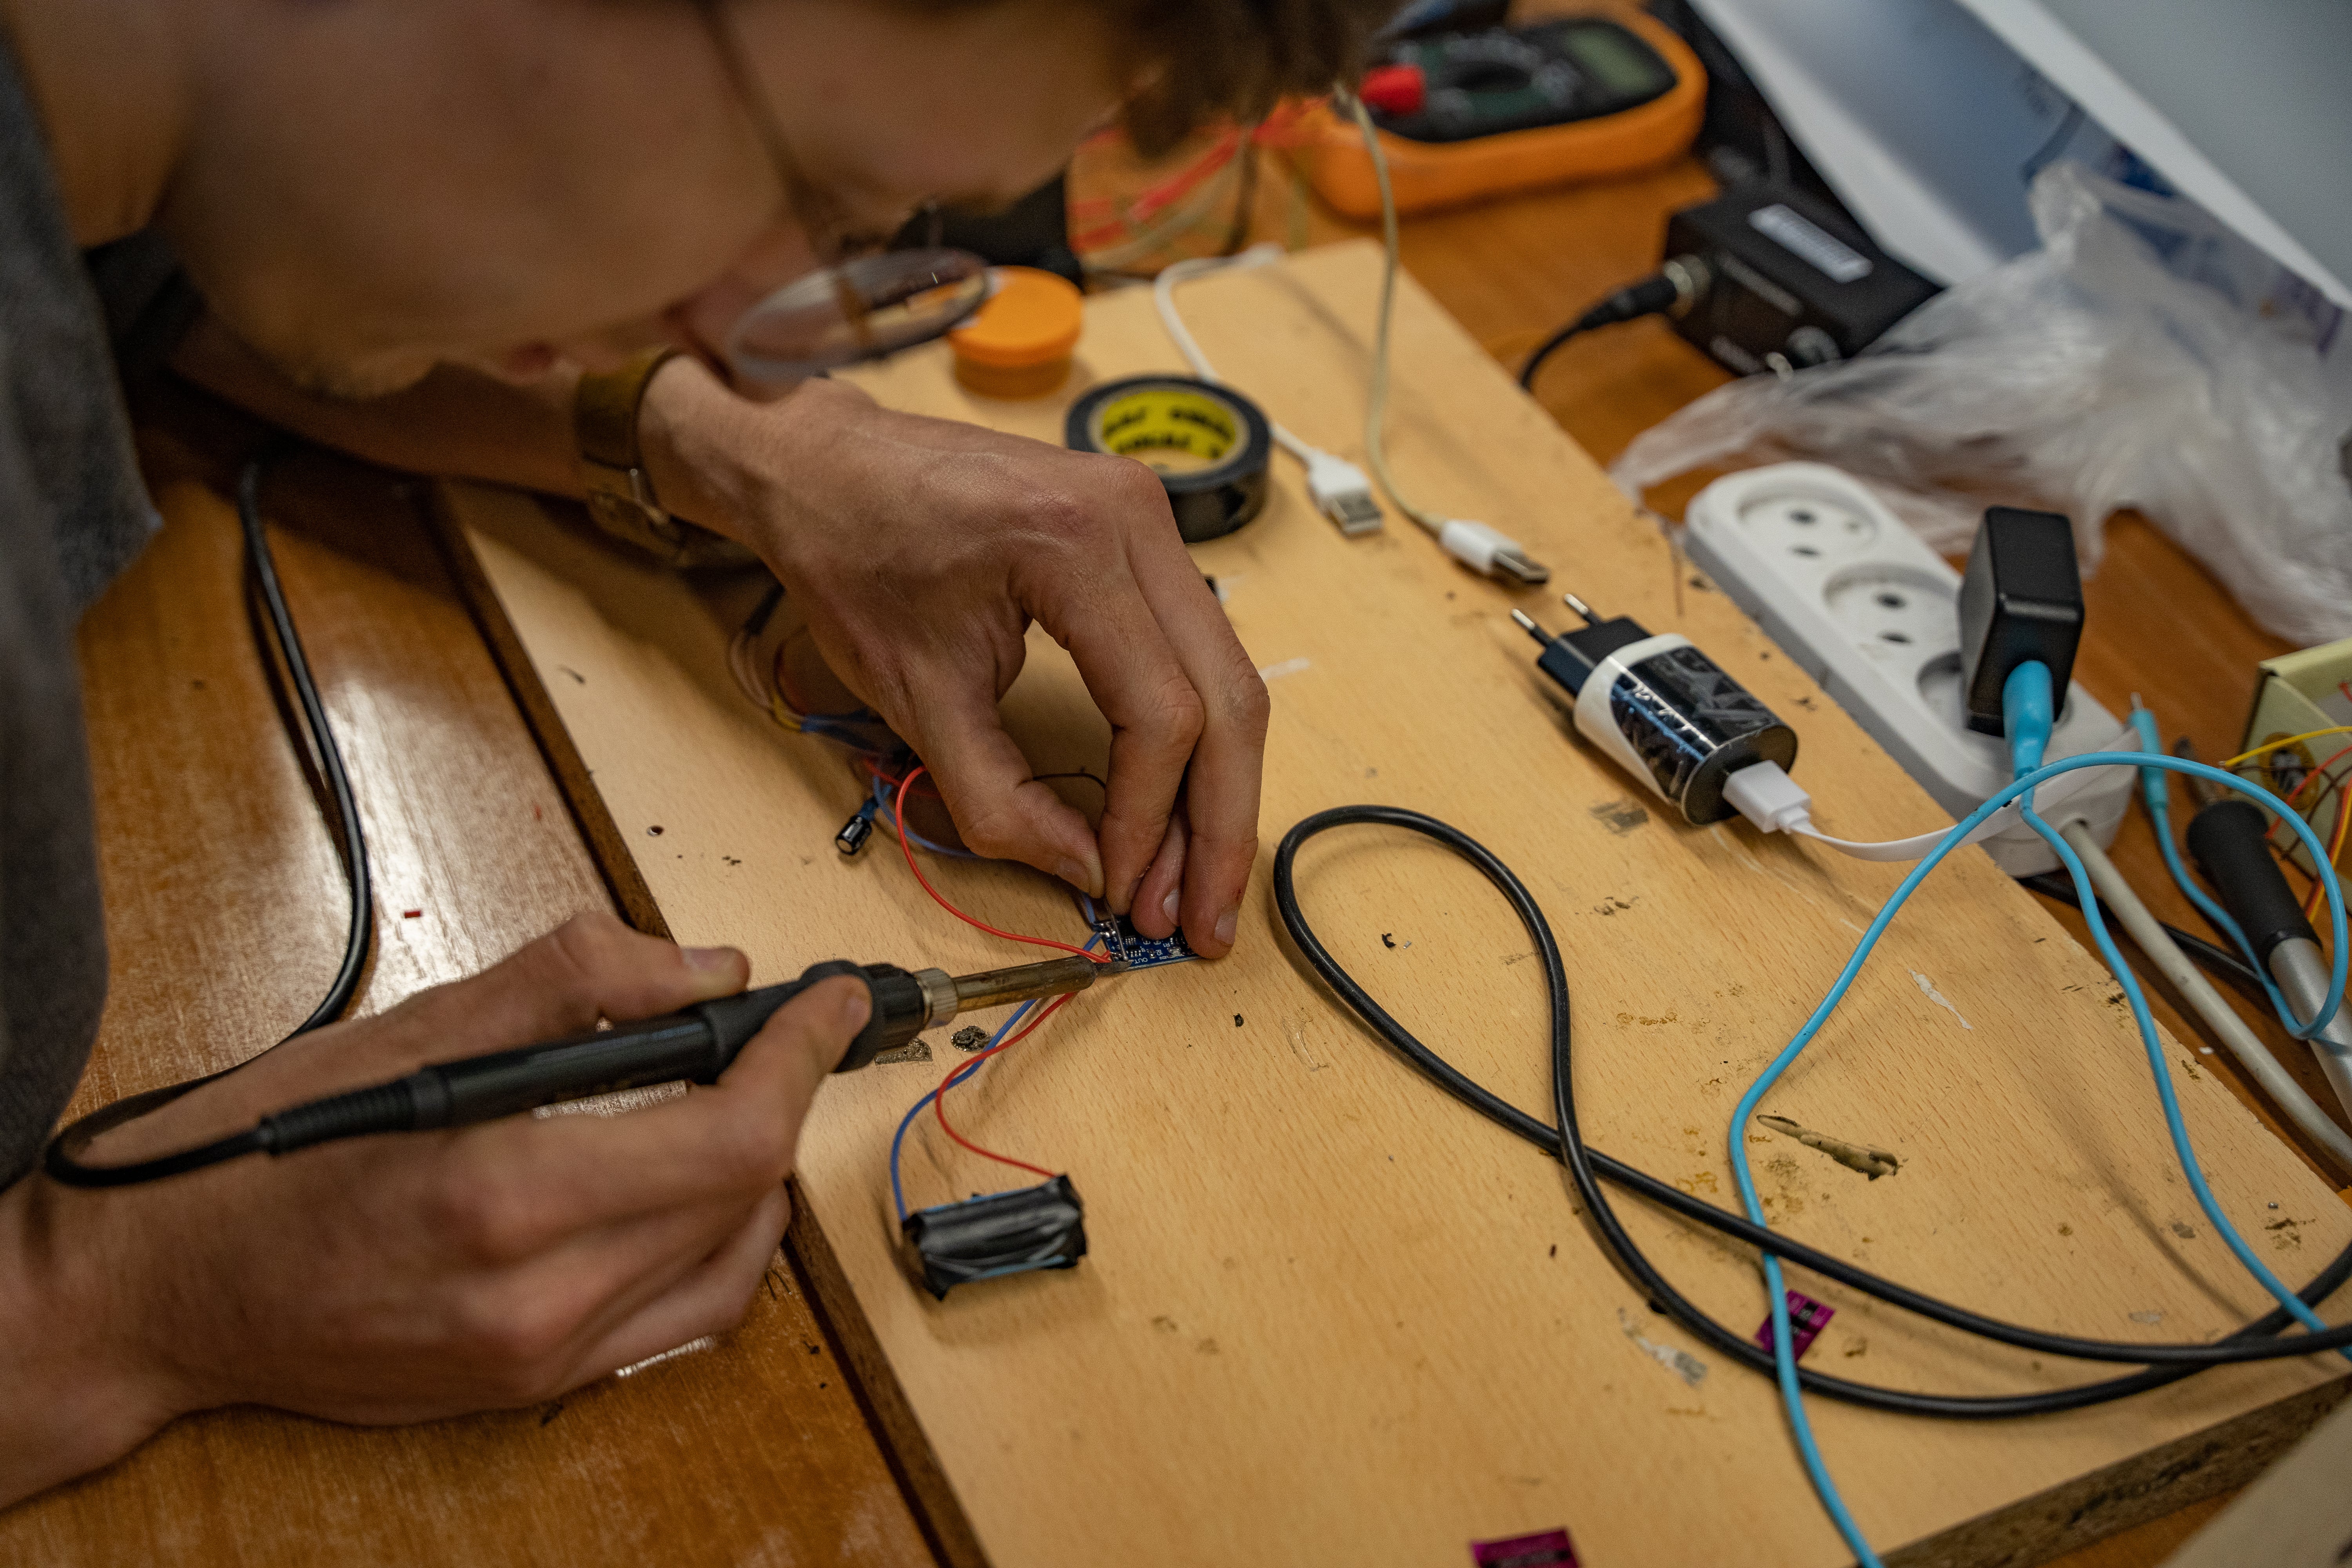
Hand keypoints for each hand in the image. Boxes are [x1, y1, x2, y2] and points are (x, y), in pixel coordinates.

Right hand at [0, 913, 865, 1508]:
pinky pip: (684, 1318)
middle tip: (781, 1039)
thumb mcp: (415, 1028)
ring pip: (733, 1261)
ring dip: (758, 1173)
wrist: (167, 1293)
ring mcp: (541, 1357)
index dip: (801, 1058)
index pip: (731, 1133)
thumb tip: (705, 968)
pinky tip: (694, 1188)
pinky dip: (720, 1245)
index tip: (830, 1004)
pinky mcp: (535, 1389)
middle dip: (781, 1099)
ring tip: (736, 1102)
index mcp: (505, 1194)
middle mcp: (537, 1297)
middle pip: (744, 1193)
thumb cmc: (267, 1153)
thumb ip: (577, 984)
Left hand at [650, 363, 1267, 956]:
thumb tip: (1088, 872)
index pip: (1160, 712)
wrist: (824, 468)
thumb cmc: (853, 557)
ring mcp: (1150, 518)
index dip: (1150, 819)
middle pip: (1226, 699)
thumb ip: (1001, 800)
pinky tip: (1177, 805)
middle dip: (1217, 825)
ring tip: (1193, 883)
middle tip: (1204, 921)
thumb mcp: (914, 697)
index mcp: (1076, 544)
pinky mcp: (1144, 535)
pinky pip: (1198, 651)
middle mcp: (1135, 518)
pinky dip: (1194, 737)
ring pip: (1229, 678)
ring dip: (1215, 789)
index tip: (1124, 892)